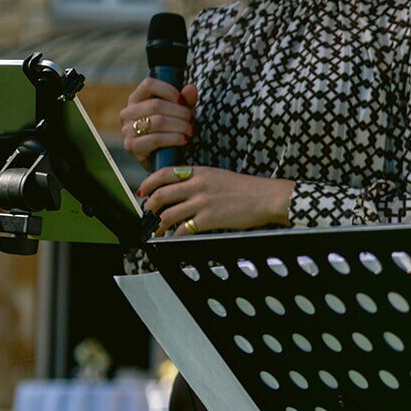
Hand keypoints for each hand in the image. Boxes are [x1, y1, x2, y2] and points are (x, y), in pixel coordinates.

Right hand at [120, 79, 197, 164]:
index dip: (169, 90)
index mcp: (137, 99)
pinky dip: (174, 138)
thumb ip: (186, 101)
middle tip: (192, 121)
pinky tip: (183, 140)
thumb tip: (191, 88)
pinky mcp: (131, 146)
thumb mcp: (181, 114)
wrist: (165, 160)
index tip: (182, 101)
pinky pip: (156, 139)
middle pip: (156, 105)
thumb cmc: (172, 131)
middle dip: (180, 113)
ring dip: (180, 126)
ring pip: (158, 121)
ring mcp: (127, 129)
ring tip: (190, 131)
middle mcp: (128, 112)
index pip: (149, 84)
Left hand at [137, 164, 294, 234]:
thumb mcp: (220, 176)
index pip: (164, 174)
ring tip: (155, 232)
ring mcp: (202, 202)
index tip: (143, 191)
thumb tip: (184, 192)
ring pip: (167, 214)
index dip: (149, 183)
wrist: (266, 197)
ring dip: (157, 225)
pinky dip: (174, 235)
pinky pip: (183, 229)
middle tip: (147, 215)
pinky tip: (173, 238)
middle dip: (149, 208)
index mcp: (199, 172)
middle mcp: (196, 185)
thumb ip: (200, 181)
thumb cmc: (248, 189)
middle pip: (161, 195)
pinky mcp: (208, 219)